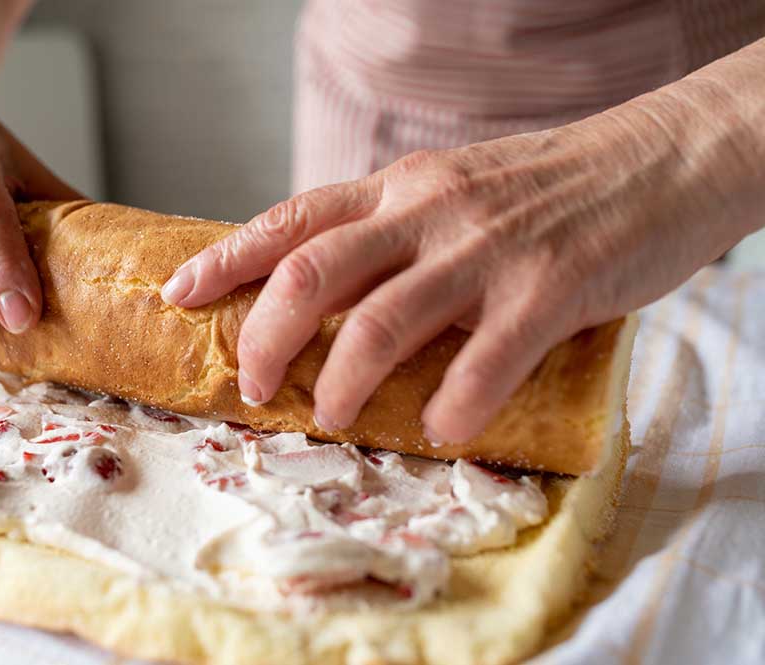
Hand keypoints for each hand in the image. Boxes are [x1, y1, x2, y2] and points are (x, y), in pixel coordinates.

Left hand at [161, 106, 759, 442]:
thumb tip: (324, 292)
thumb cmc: (547, 188)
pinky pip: (482, 361)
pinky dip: (451, 406)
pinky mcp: (548, 288)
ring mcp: (486, 250)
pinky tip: (441, 429)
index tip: (178, 294)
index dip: (226, 259)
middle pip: (312, 275)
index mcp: (399, 188)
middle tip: (253, 385)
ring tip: (330, 417)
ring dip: (341, 383)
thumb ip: (392, 232)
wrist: (658, 160)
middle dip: (266, 338)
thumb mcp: (451, 190)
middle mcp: (428, 211)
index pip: (291, 220)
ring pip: (381, 323)